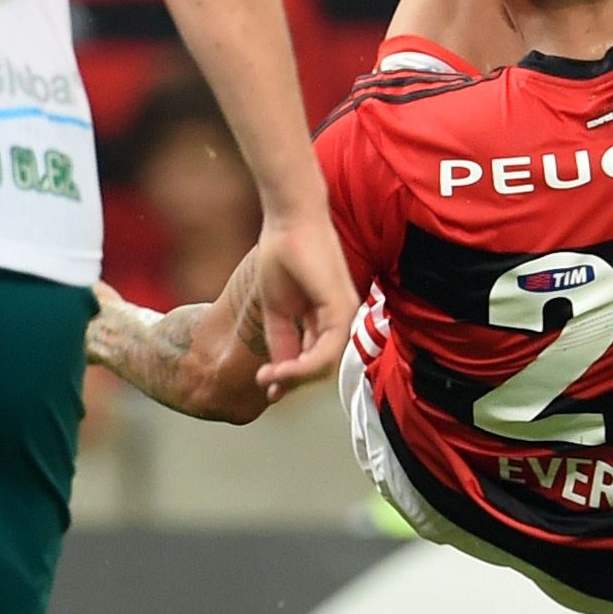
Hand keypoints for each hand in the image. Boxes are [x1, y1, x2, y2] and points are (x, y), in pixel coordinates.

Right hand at [246, 213, 357, 395]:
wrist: (287, 221)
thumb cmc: (281, 255)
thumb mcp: (276, 309)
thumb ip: (280, 340)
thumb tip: (276, 372)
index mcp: (325, 317)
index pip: (314, 358)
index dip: (292, 379)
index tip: (270, 392)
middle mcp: (340, 318)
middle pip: (321, 365)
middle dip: (293, 381)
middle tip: (267, 386)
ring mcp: (344, 313)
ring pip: (325, 363)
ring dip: (296, 377)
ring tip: (269, 378)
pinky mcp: (342, 307)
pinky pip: (327, 349)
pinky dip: (304, 365)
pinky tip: (281, 369)